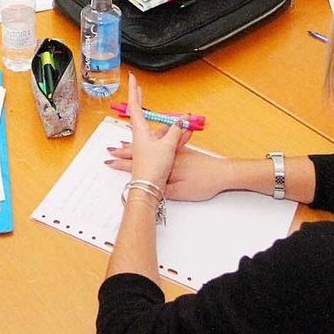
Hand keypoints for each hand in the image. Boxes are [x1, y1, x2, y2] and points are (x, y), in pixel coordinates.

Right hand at [105, 143, 227, 200]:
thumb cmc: (204, 183)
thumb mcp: (181, 192)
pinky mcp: (184, 152)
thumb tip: (149, 188)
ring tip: (125, 143)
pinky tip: (151, 141)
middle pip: (142, 151)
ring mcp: (176, 152)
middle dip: (125, 151)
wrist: (223, 173)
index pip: (138, 164)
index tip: (110, 162)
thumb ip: (164, 190)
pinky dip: (152, 143)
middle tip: (112, 150)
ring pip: (151, 147)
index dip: (122, 164)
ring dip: (137, 146)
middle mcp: (168, 156)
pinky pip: (163, 145)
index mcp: (165, 166)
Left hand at [120, 74, 187, 187]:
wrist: (149, 189)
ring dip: (159, 121)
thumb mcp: (167, 146)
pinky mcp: (150, 156)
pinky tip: (179, 135)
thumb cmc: (153, 168)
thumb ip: (176, 131)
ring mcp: (144, 147)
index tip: (132, 78)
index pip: (134, 106)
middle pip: (138, 114)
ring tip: (166, 114)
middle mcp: (139, 138)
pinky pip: (159, 140)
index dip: (133, 91)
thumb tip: (183, 119)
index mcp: (140, 132)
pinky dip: (168, 135)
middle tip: (137, 88)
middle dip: (139, 100)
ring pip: (151, 129)